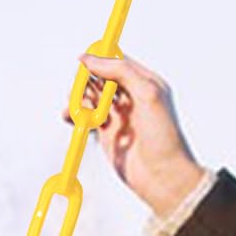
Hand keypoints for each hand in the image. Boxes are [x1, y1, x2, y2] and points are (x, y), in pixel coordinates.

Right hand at [64, 52, 204, 218]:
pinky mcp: (107, 133)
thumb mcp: (148, 94)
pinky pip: (86, 118)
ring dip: (79, 99)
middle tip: (79, 90)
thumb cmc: (164, 138)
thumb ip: (122, 72)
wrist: (163, 177)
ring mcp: (118, 116)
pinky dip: (75, 115)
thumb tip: (93, 59)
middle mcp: (131, 97)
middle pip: (100, 78)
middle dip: (86, 81)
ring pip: (90, 97)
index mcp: (145, 83)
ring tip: (75, 108)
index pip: (118, 61)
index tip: (83, 61)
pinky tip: (71, 117)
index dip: (100, 59)